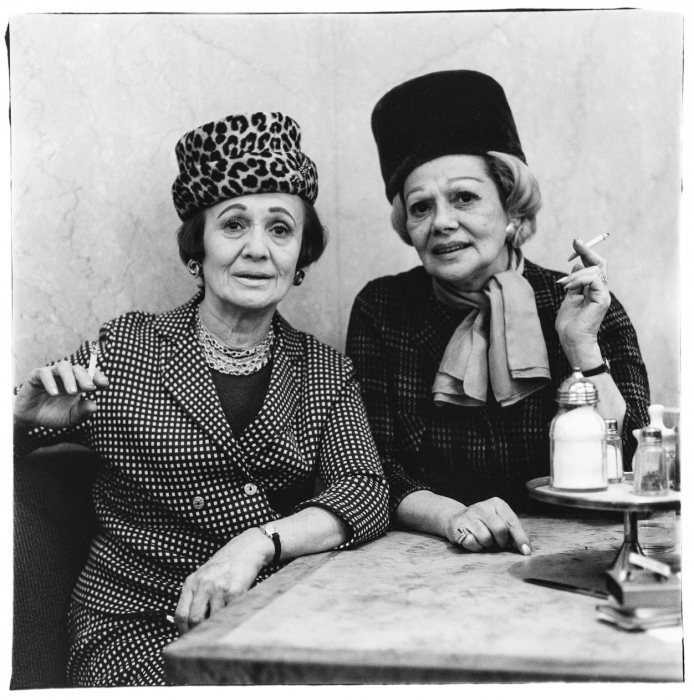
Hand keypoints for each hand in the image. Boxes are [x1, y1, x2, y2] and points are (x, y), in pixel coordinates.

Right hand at [13, 360, 108, 430]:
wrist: (30, 419)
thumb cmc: (54, 415)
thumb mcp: (71, 417)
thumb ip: (82, 412)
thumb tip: (95, 406)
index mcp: (78, 383)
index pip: (91, 374)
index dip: (98, 377)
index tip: (104, 384)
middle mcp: (66, 376)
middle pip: (78, 369)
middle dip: (86, 378)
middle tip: (89, 388)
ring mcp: (52, 374)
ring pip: (64, 366)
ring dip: (70, 378)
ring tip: (72, 392)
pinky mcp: (36, 376)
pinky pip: (44, 373)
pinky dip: (50, 382)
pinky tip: (54, 393)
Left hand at [175, 528, 273, 633]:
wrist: (245, 549)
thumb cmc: (223, 566)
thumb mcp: (203, 577)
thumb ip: (194, 596)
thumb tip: (188, 625)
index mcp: (191, 582)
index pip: (180, 614)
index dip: (183, 630)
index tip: (188, 638)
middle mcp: (203, 585)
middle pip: (194, 619)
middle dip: (198, 632)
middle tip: (204, 636)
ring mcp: (218, 588)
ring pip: (212, 619)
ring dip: (215, 625)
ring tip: (220, 624)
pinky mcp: (234, 591)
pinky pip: (228, 613)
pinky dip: (228, 618)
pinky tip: (231, 614)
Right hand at [443, 497, 531, 555]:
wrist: (455, 518)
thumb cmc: (484, 523)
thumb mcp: (499, 521)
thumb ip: (512, 532)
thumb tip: (526, 549)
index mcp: (496, 504)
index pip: (512, 522)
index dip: (520, 538)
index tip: (526, 551)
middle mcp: (482, 507)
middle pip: (500, 529)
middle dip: (502, 541)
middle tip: (498, 543)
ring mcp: (468, 515)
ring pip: (486, 538)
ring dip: (487, 545)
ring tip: (483, 540)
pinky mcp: (457, 525)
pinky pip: (472, 543)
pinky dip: (475, 547)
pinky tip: (473, 540)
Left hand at [555, 238, 610, 365]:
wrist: (572, 340)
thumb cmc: (569, 324)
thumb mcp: (569, 298)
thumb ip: (574, 283)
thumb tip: (577, 266)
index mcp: (593, 290)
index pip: (594, 266)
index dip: (586, 253)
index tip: (576, 242)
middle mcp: (601, 290)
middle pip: (599, 263)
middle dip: (586, 251)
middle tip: (575, 242)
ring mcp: (603, 294)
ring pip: (595, 270)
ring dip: (575, 274)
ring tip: (563, 285)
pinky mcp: (602, 299)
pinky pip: (594, 279)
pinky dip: (579, 280)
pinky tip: (569, 288)